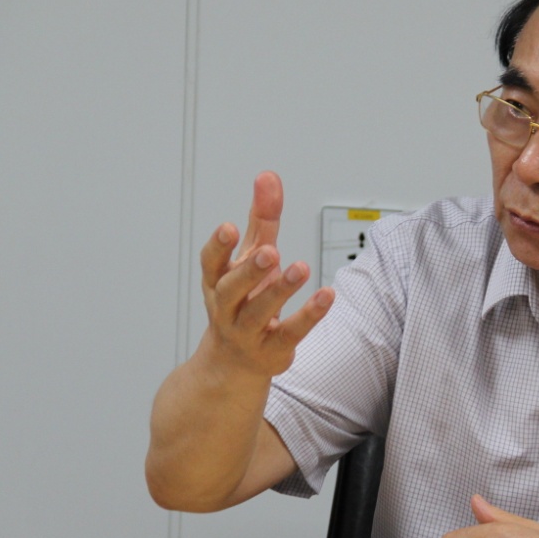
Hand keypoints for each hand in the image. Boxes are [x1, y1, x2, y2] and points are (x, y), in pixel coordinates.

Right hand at [199, 171, 333, 378]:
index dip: (218, 247)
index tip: (229, 227)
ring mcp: (247, 331)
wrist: (235, 361)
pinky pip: (290, 333)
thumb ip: (261, 218)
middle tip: (270, 251)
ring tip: (301, 268)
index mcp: (218, 281)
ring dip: (280, 290)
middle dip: (249, 269)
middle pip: (232, 288)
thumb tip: (268, 177)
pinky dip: (309, 315)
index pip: (211, 263)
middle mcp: (227, 307)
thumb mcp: (251, 256)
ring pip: (259, 312)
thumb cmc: (244, 298)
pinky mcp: (272, 349)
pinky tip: (327, 296)